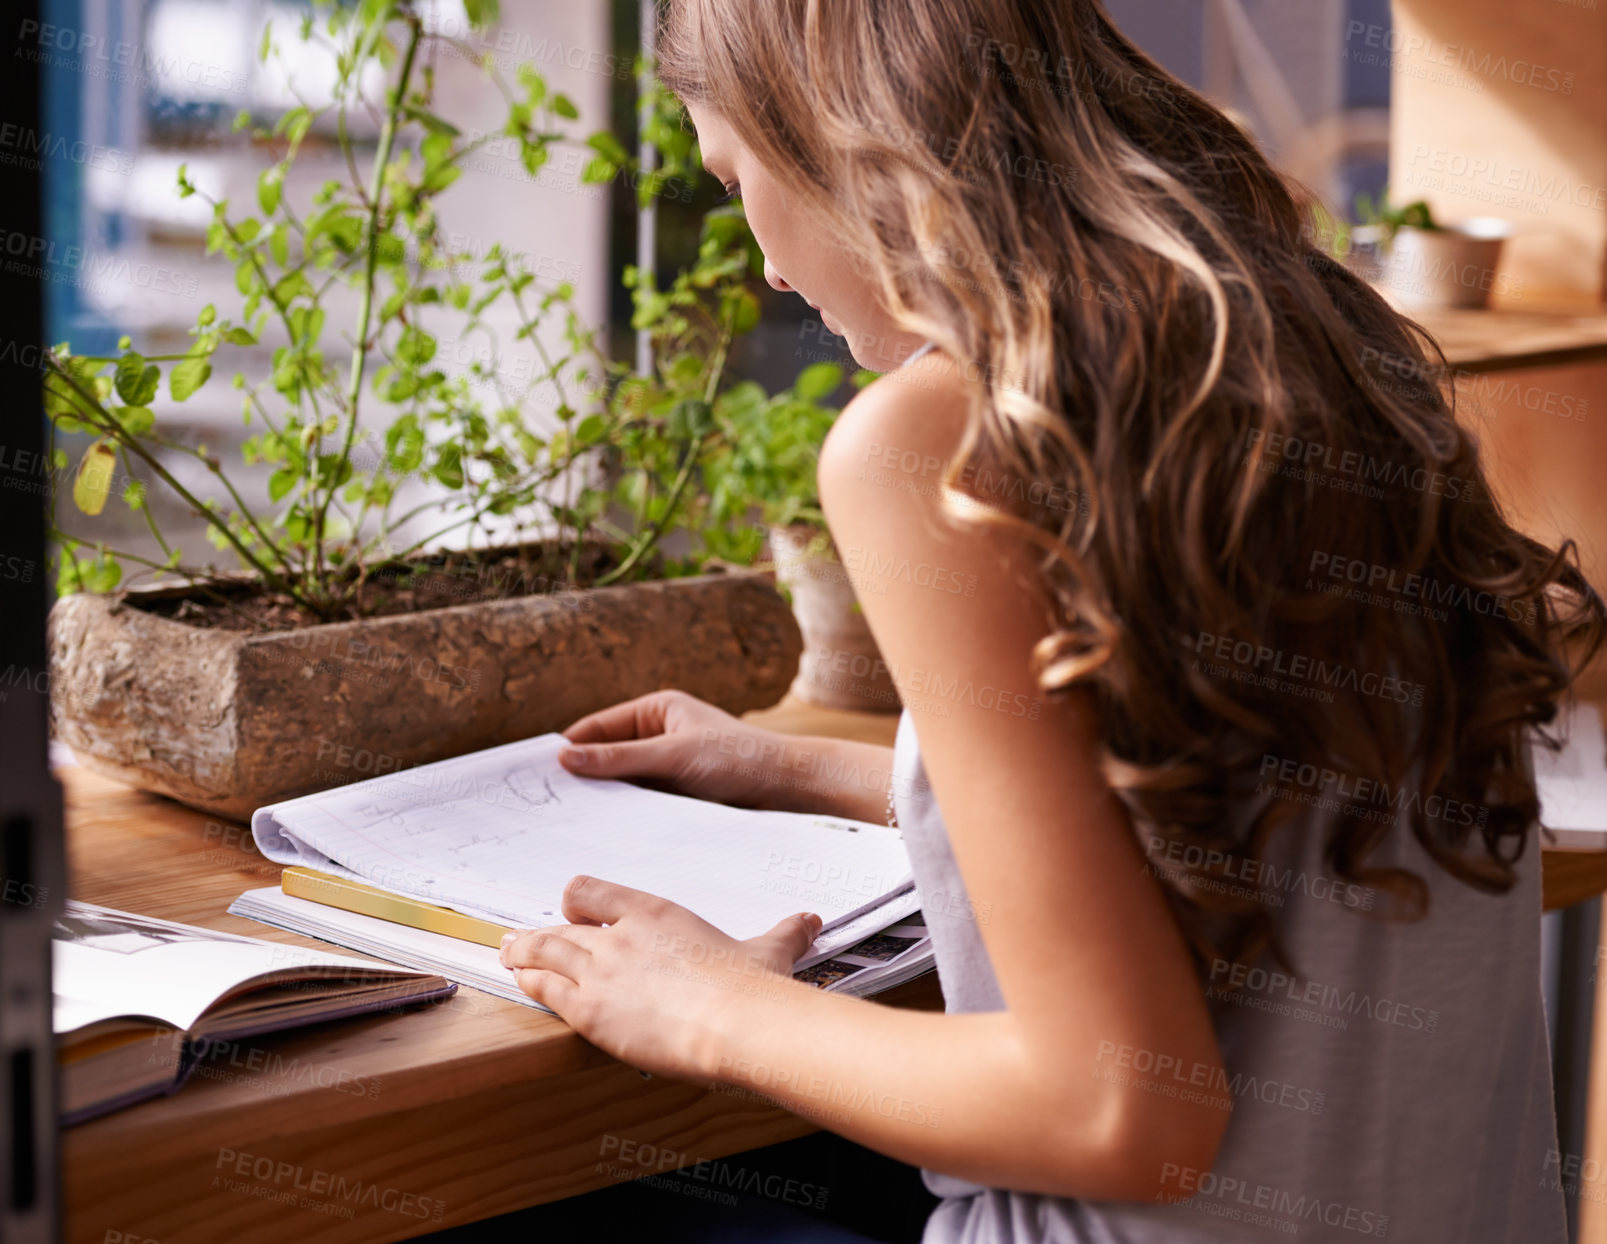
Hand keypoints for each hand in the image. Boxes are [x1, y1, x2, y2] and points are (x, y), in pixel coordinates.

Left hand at [500, 875, 820, 1078]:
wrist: (736, 1021)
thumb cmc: (751, 986)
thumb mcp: (769, 949)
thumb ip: (784, 932)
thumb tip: (809, 921)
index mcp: (654, 912)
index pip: (593, 892)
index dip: (578, 903)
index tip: (574, 912)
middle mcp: (619, 934)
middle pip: (561, 924)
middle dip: (538, 932)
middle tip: (521, 936)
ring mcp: (600, 970)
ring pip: (543, 952)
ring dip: (521, 953)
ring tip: (507, 953)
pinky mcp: (589, 1009)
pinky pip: (544, 988)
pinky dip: (528, 983)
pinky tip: (519, 983)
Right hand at [559, 689, 796, 808]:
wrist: (789, 788)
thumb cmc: (740, 760)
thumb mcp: (674, 756)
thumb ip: (619, 758)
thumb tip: (566, 756)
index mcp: (657, 709)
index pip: (597, 727)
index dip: (567, 748)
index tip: (535, 774)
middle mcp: (659, 733)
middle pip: (606, 755)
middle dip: (582, 776)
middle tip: (544, 804)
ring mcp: (667, 765)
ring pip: (623, 782)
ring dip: (603, 798)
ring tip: (569, 820)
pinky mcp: (678, 793)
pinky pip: (642, 801)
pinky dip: (625, 812)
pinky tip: (605, 830)